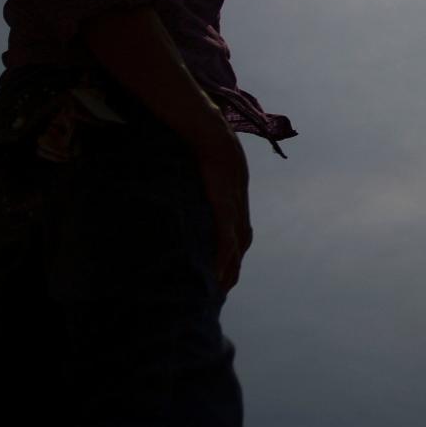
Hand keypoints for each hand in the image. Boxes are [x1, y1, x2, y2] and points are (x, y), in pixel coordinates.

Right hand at [192, 123, 252, 291]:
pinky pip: (227, 240)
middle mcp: (238, 211)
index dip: (233, 257)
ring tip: (219, 290)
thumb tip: (185, 187)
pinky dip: (224, 258)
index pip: (238, 237)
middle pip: (240, 249)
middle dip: (232, 271)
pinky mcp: (225, 209)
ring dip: (229, 271)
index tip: (224, 274)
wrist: (215, 135)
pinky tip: (217, 274)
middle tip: (221, 291)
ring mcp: (233, 211)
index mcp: (235, 204)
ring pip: (236, 250)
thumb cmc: (209, 149)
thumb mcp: (207, 172)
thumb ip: (204, 185)